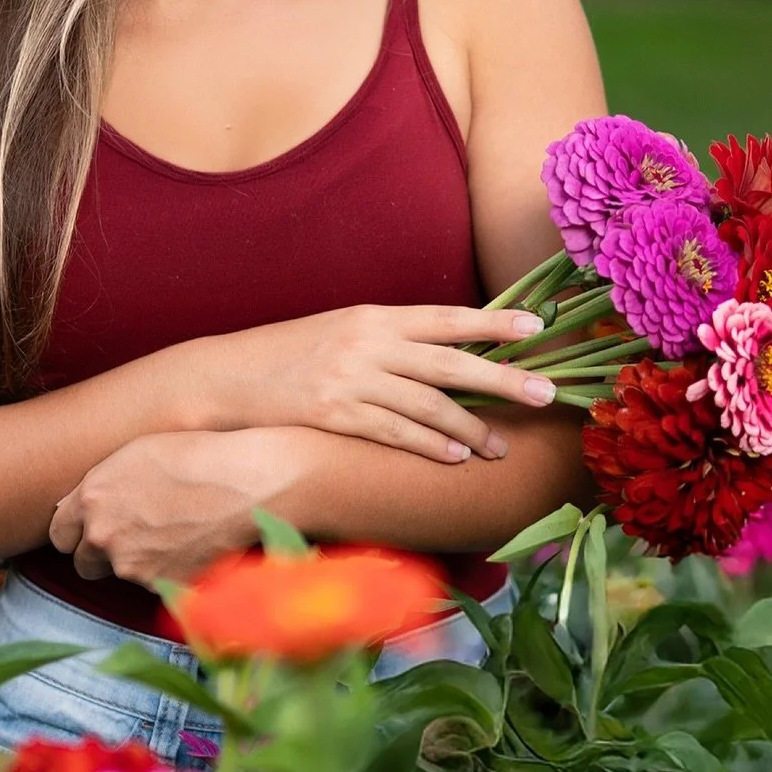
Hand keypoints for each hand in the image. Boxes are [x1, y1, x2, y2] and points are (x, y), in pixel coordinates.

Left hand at [48, 428, 301, 586]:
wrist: (246, 482)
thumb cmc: (197, 455)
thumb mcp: (136, 454)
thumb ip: (100, 486)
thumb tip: (79, 508)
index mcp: (92, 498)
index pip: (59, 534)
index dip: (75, 533)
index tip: (89, 530)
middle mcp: (104, 536)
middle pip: (84, 563)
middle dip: (102, 553)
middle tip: (133, 534)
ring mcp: (133, 566)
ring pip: (122, 574)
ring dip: (138, 561)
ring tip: (174, 532)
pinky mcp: (164, 588)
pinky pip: (156, 586)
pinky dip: (168, 573)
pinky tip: (190, 546)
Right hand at [180, 303, 555, 464]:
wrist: (227, 376)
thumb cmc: (288, 355)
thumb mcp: (340, 331)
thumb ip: (388, 339)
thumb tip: (444, 356)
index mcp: (373, 315)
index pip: (447, 317)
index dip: (495, 321)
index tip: (536, 327)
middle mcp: (368, 342)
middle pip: (451, 362)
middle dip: (503, 378)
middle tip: (545, 394)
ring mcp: (352, 379)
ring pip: (429, 405)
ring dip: (471, 428)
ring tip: (499, 447)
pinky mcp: (335, 414)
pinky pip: (396, 432)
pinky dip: (430, 445)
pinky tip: (455, 456)